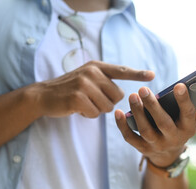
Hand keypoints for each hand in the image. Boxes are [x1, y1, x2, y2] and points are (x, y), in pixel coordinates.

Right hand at [31, 60, 154, 117]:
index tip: (152, 75)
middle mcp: (92, 72)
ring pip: (108, 106)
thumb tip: (124, 93)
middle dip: (108, 102)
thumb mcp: (86, 77)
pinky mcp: (78, 97)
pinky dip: (88, 114)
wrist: (43, 95)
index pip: (122, 70)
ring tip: (83, 102)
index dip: (138, 74)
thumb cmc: (69, 89)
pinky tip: (77, 108)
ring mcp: (84, 84)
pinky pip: (96, 113)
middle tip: (92, 99)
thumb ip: (104, 80)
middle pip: (118, 95)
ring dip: (97, 109)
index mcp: (96, 66)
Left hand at [115, 83, 195, 166]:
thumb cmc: (180, 129)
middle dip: (153, 106)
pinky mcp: (143, 148)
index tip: (179, 85)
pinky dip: (122, 126)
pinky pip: (130, 138)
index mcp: (188, 129)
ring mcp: (157, 145)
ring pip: (146, 130)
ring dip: (137, 113)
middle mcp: (173, 139)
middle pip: (163, 123)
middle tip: (143, 89)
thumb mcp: (194, 122)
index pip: (188, 114)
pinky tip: (117, 112)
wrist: (168, 155)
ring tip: (132, 96)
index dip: (184, 100)